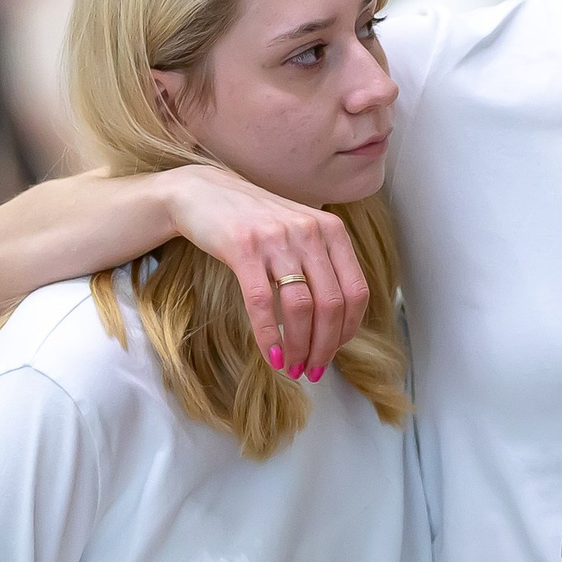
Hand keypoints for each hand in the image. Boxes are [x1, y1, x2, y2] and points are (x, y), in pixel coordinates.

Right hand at [158, 165, 369, 378]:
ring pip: (302, 307)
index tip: (335, 351)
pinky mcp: (244, 248)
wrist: (204, 193)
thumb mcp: (300, 234)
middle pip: (332, 305)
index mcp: (332, 231)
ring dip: (300, 346)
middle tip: (313, 368)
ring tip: (293, 366)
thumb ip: (321, 266)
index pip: (356, 291)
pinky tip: (271, 355)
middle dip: (325, 346)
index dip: (348, 330)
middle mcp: (310, 232)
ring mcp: (277, 239)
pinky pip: (262, 303)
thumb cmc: (256, 222)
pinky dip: (269, 336)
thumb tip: (336, 324)